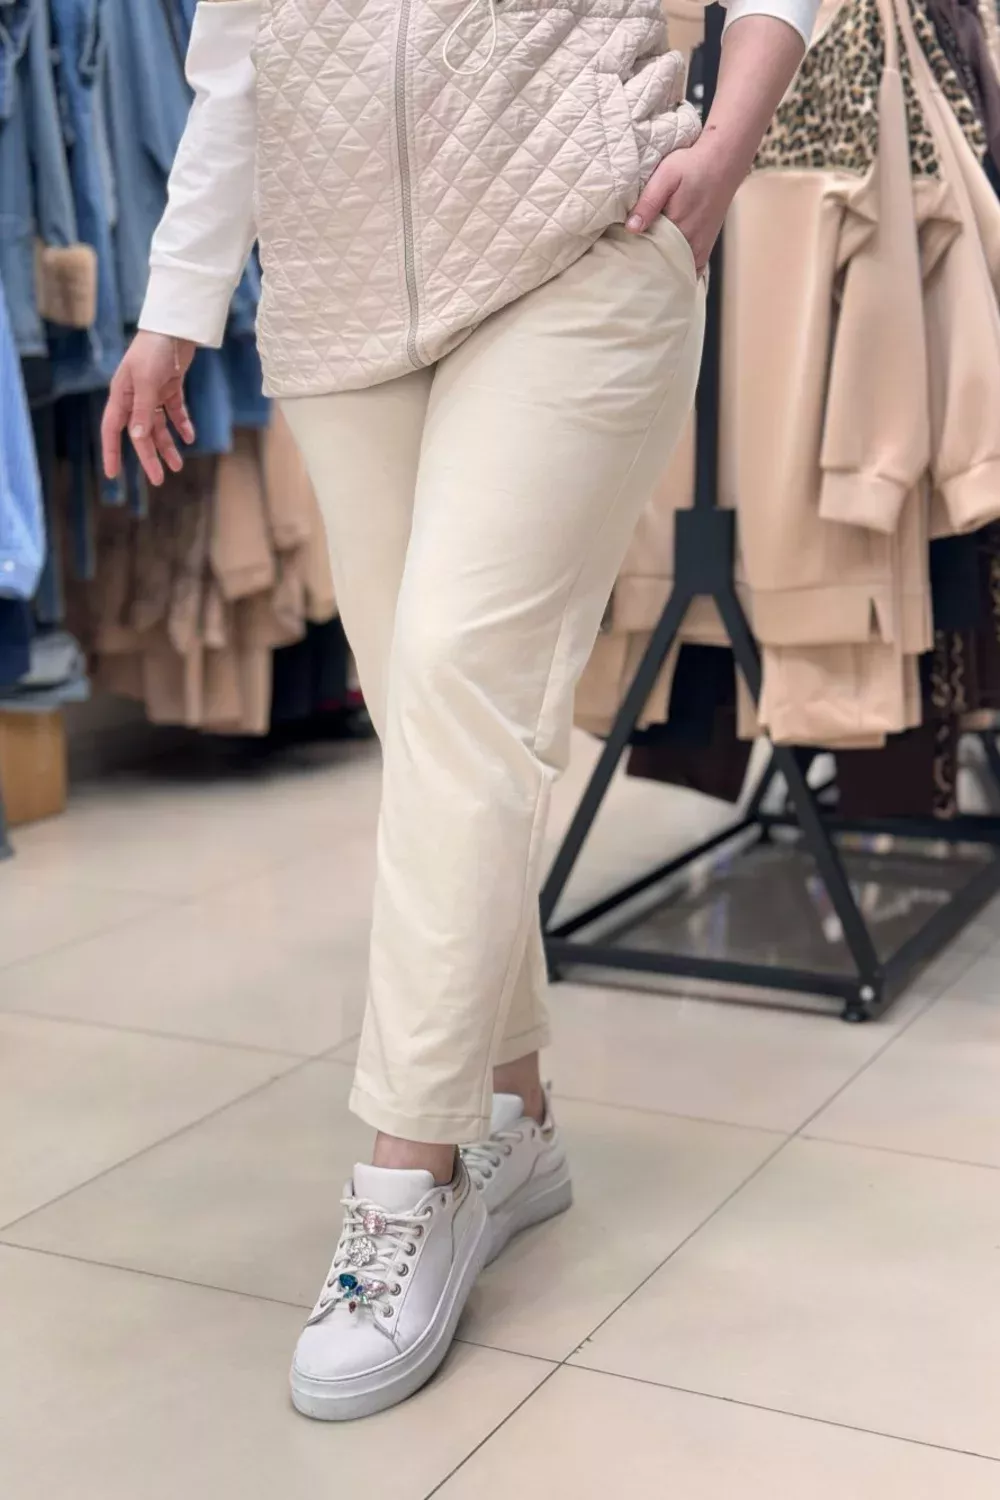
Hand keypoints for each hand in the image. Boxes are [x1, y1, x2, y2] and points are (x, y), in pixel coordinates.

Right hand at [101, 332, 196, 485]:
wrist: (175, 326)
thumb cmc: (154, 350)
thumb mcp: (146, 381)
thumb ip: (143, 411)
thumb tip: (138, 439)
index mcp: (121, 395)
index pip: (113, 429)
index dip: (111, 452)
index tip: (112, 474)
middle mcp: (134, 396)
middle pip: (140, 434)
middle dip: (148, 457)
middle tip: (158, 480)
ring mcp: (152, 392)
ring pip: (158, 426)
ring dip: (168, 445)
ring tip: (178, 466)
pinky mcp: (170, 387)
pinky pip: (175, 411)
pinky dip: (182, 424)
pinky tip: (189, 437)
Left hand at [625, 137, 743, 273]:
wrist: (724, 160)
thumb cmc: (693, 165)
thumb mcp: (666, 175)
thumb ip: (649, 202)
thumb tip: (631, 228)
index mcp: (677, 226)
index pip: (650, 254)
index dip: (635, 258)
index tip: (621, 259)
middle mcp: (691, 241)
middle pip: (663, 266)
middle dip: (646, 268)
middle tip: (628, 266)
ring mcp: (701, 246)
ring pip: (678, 270)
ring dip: (663, 272)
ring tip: (645, 270)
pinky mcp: (707, 246)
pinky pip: (693, 270)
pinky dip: (680, 273)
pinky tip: (668, 272)